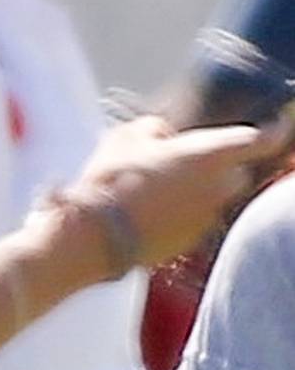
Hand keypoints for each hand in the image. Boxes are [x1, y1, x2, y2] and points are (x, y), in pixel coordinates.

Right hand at [71, 113, 262, 270]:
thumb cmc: (112, 180)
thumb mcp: (127, 137)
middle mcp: (219, 188)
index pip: (263, 140)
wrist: (93, 236)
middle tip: (192, 162)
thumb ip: (155, 130)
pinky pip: (194, 222)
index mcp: (212, 154)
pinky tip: (152, 213)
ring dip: (199, 192)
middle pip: (238, 172)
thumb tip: (162, 135)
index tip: (278, 126)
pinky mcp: (189, 243)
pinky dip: (182, 215)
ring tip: (163, 190)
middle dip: (223, 167)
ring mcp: (207, 219)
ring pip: (215, 199)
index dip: (275, 131)